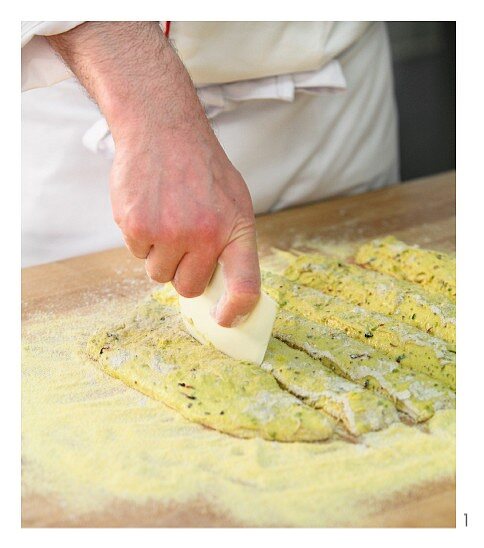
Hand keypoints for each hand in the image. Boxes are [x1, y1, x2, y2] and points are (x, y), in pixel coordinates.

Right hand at [49, 21, 259, 325]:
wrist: (162, 126)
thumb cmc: (199, 168)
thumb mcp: (232, 201)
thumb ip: (230, 244)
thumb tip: (222, 293)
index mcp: (236, 228)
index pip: (244, 285)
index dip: (236, 311)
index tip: (224, 319)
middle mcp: (205, 234)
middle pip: (188, 287)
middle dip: (182, 271)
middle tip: (181, 239)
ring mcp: (170, 231)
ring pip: (159, 275)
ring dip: (158, 254)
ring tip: (165, 216)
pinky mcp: (138, 225)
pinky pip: (136, 254)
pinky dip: (138, 237)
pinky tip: (148, 207)